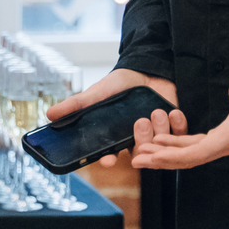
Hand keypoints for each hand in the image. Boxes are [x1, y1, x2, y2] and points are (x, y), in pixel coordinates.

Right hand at [47, 68, 181, 168]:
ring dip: (158, 130)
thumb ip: (76, 104)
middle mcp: (136, 139)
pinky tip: (171, 112)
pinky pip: (180, 137)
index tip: (108, 159)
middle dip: (140, 141)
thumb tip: (49, 114)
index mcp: (116, 136)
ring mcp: (157, 135)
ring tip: (154, 111)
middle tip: (138, 122)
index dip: (108, 160)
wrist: (147, 68)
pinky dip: (176, 125)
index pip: (110, 155)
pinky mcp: (175, 128)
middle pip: (138, 153)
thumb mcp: (97, 92)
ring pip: (159, 146)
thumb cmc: (120, 83)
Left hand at [132, 62, 228, 169]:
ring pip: (192, 154)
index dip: (173, 156)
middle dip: (162, 161)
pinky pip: (197, 146)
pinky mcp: (225, 135)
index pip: (198, 152)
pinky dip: (178, 146)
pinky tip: (162, 142)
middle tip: (136, 161)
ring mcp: (227, 141)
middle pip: (190, 159)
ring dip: (167, 155)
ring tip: (142, 154)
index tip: (152, 156)